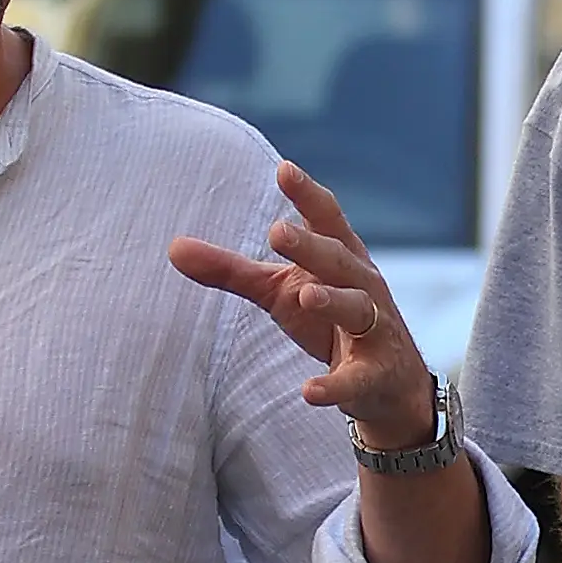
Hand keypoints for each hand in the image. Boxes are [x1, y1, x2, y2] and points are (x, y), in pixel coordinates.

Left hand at [170, 162, 440, 443]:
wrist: (389, 384)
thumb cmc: (328, 320)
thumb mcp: (280, 292)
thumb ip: (232, 270)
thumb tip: (172, 247)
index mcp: (341, 257)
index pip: (328, 220)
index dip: (307, 196)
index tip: (284, 170)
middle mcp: (363, 287)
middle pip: (340, 260)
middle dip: (313, 246)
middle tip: (278, 231)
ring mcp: (374, 331)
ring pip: (356, 309)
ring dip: (333, 301)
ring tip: (305, 295)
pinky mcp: (374, 375)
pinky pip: (355, 380)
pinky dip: (335, 386)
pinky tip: (308, 392)